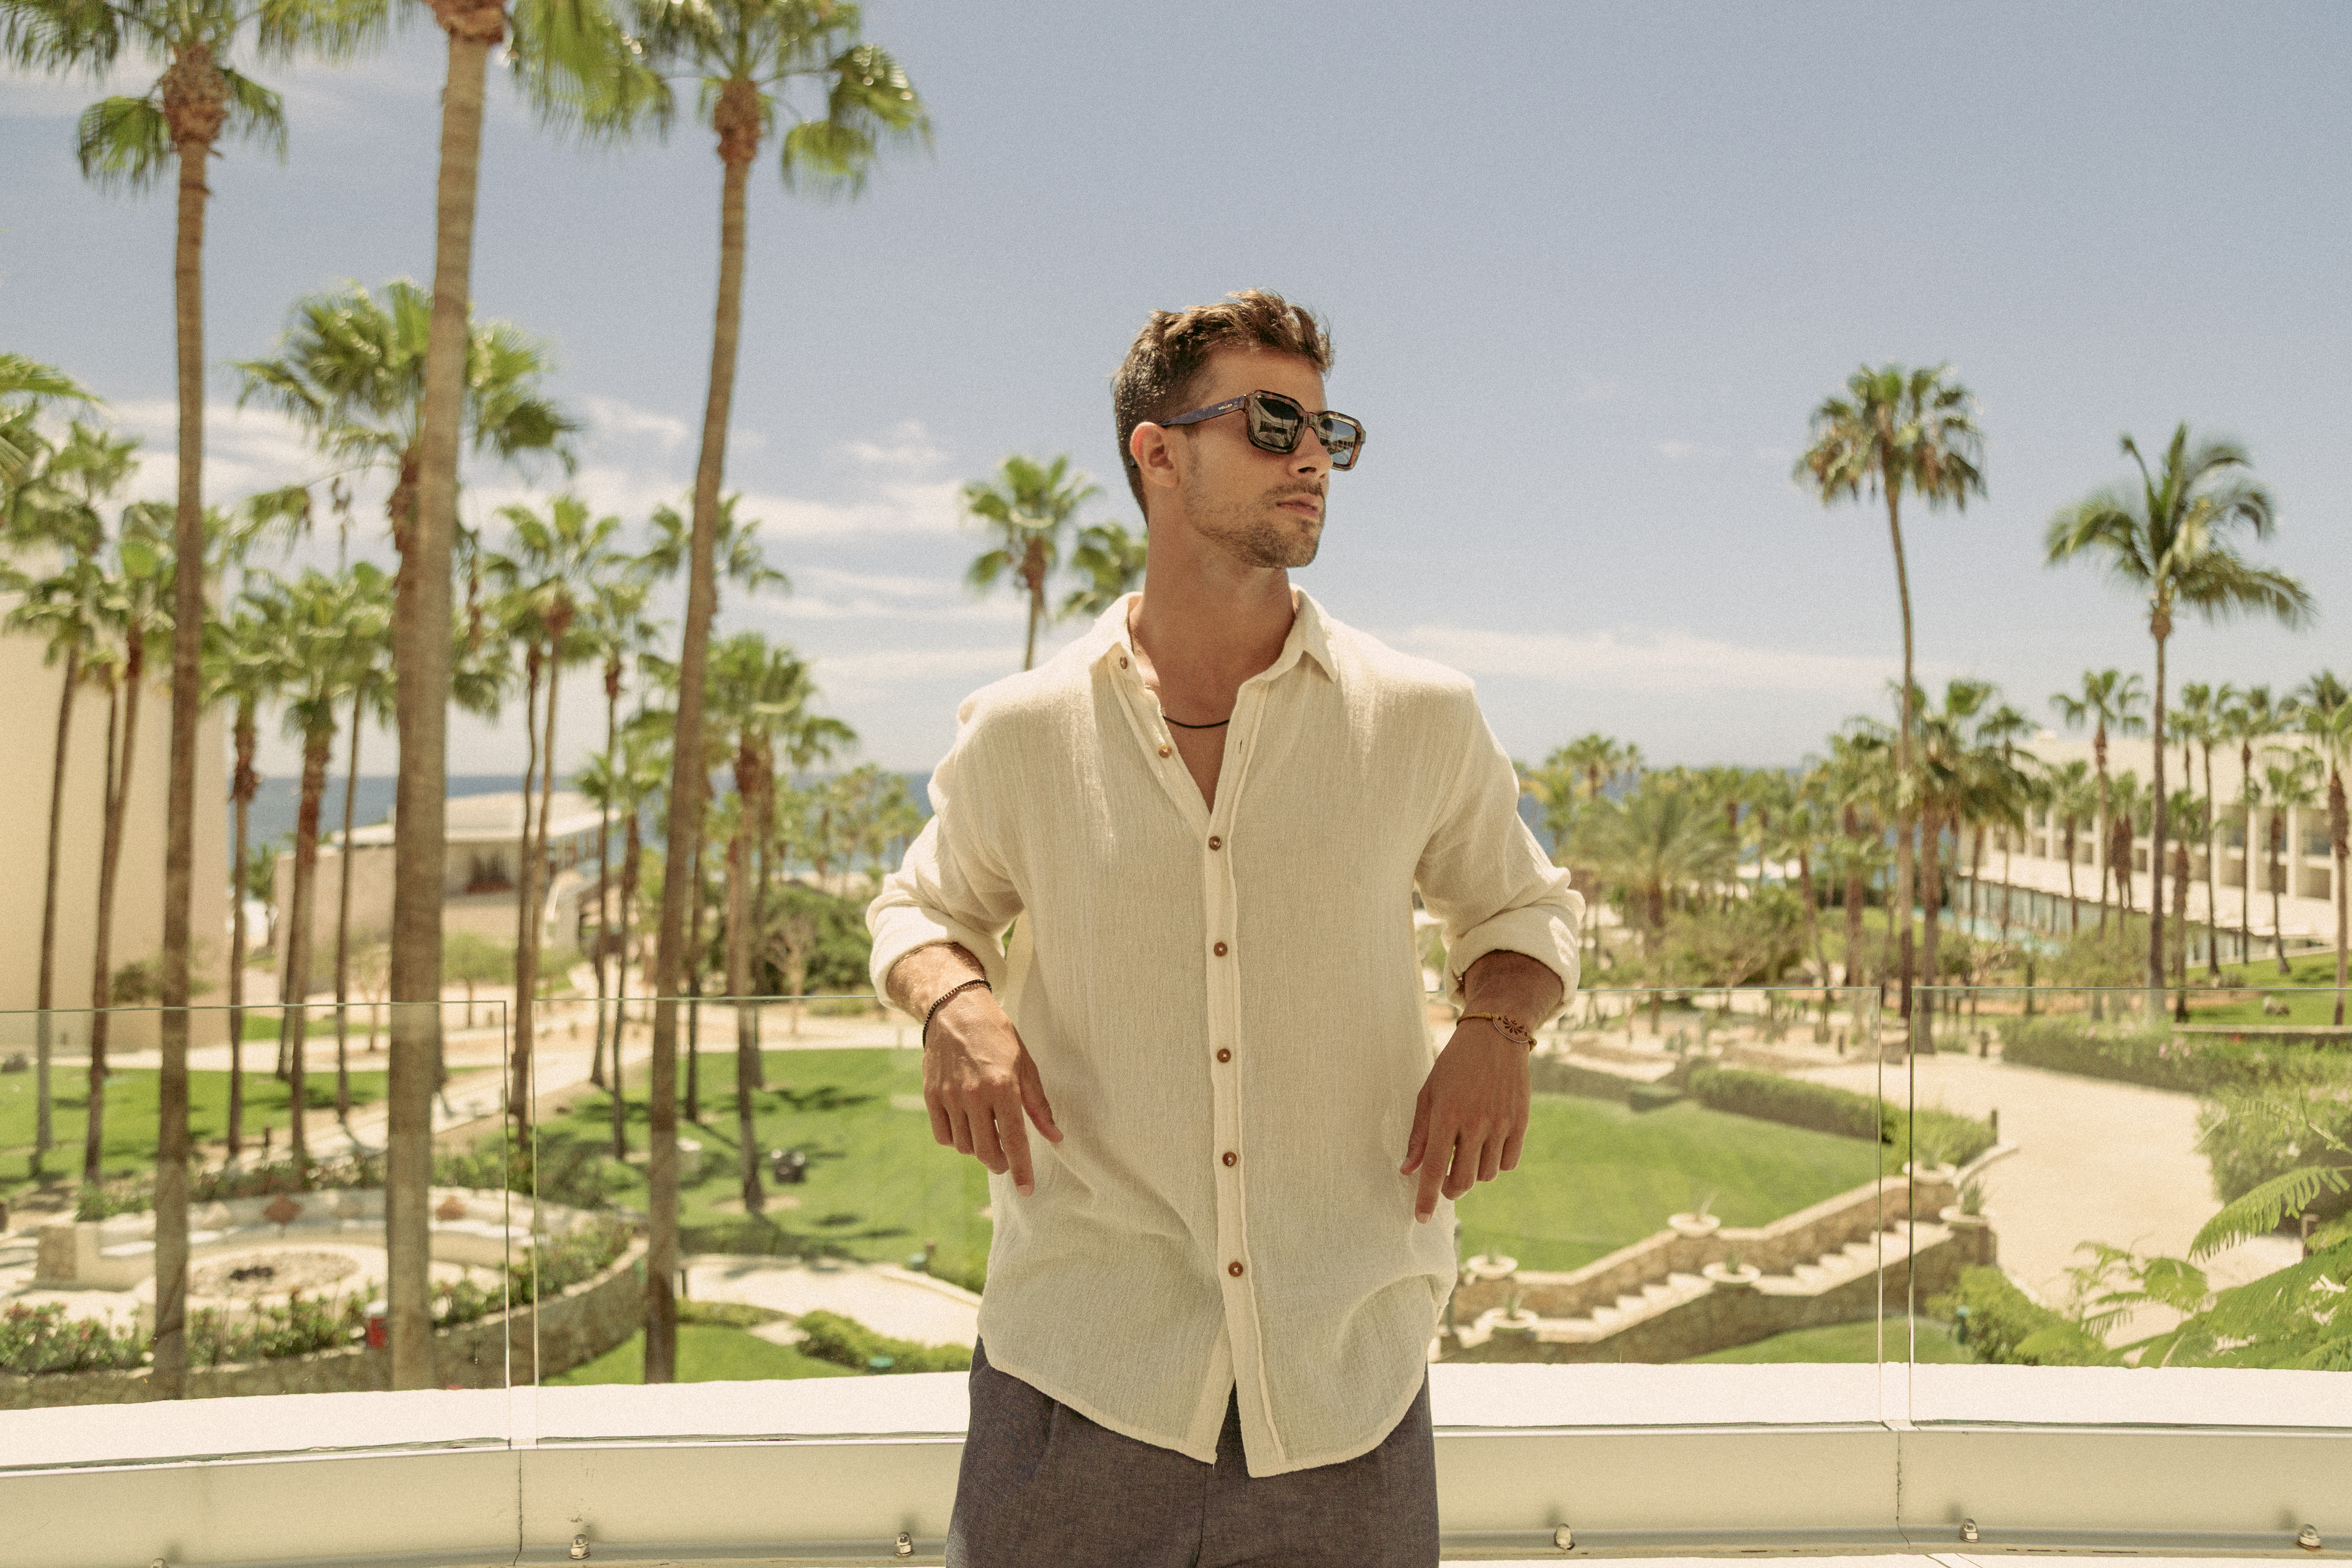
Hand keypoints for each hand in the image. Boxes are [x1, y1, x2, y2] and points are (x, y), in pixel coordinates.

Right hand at [922, 986, 1061, 1194]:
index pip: (1014, 1140)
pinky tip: (967, 1127)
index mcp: (1003, 1086)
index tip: (1026, 1189)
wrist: (955, 1010)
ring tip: (987, 1134)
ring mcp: (949, 1096)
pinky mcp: (931, 1096)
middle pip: (986, 1151)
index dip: (1021, 1169)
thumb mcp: (1026, 1065)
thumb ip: (1039, 1105)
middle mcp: (974, 1095)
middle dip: (1000, 1164)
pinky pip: (943, 1135)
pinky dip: (956, 1139)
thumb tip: (1055, 1137)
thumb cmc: (997, 1036)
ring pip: (964, 1146)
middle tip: (1007, 1161)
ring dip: (979, 1149)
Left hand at [1400, 1020, 1530, 1222]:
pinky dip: (1497, 1162)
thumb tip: (1408, 1170)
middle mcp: (1475, 1123)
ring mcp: (1501, 1124)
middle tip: (1446, 1182)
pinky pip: (1509, 1162)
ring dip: (1475, 1173)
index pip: (1435, 1169)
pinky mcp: (1520, 1122)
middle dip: (1452, 1189)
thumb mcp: (1428, 1094)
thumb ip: (1419, 1134)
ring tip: (1468, 1153)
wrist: (1495, 1037)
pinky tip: (1488, 1146)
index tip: (1421, 1217)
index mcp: (1447, 1116)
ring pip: (1487, 1174)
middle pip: (1464, 1180)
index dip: (1427, 1197)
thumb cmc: (1454, 1065)